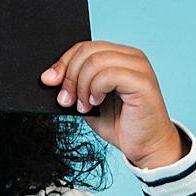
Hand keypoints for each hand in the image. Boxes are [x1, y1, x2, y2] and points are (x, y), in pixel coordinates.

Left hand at [41, 42, 185, 169]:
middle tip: (66, 100)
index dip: (63, 62)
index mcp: (120, 57)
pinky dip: (96, 88)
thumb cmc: (122, 125)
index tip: (49, 81)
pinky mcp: (142, 82)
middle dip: (70, 76)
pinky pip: (109, 74)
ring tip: (83, 106)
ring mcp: (139, 67)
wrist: (146, 147)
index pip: (85, 47)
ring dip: (81, 85)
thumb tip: (50, 77)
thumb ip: (75, 86)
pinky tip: (96, 102)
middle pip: (88, 51)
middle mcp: (131, 57)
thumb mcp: (89, 101)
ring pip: (96, 61)